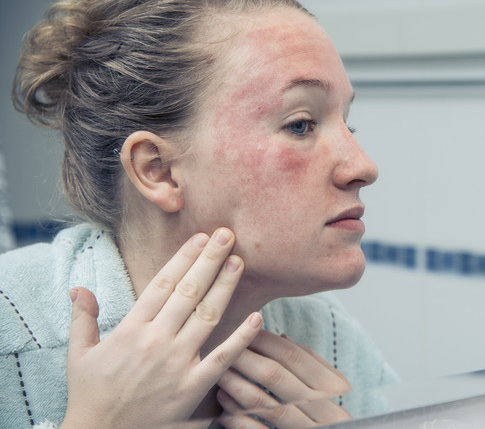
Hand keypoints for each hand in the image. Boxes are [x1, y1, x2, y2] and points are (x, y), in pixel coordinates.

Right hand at [61, 228, 262, 428]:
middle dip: (209, 260)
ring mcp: (176, 364)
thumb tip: (78, 287)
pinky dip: (242, 338)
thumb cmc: (91, 397)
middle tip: (227, 235)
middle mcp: (155, 342)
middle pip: (188, 292)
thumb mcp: (80, 356)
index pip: (162, 284)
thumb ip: (83, 318)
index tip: (199, 238)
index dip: (183, 258)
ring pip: (207, 317)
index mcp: (130, 330)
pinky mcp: (193, 388)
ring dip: (225, 287)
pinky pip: (222, 359)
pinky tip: (258, 317)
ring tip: (239, 262)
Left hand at [216, 332, 352, 427]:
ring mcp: (303, 428)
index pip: (294, 356)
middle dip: (246, 360)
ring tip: (220, 375)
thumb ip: (311, 363)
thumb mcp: (332, 388)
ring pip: (264, 404)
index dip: (267, 342)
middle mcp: (318, 407)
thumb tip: (283, 337)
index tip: (245, 331)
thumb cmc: (330, 414)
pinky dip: (240, 420)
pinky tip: (224, 409)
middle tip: (221, 348)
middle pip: (275, 377)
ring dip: (237, 387)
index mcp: (330, 388)